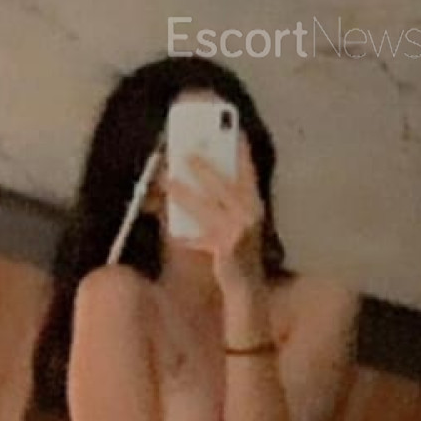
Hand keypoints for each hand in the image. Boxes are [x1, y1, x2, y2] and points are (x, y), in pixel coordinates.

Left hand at [165, 137, 264, 289]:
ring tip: (166, 182)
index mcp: (254, 204)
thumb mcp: (235, 222)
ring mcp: (239, 232)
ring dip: (185, 194)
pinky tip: (173, 231)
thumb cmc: (238, 252)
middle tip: (184, 153)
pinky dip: (186, 235)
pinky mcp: (227, 250)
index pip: (248, 171)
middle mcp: (250, 215)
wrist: (249, 290)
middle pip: (224, 185)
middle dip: (204, 168)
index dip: (240, 150)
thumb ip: (221, 202)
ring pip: (207, 207)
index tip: (231, 130)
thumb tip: (193, 176)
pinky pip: (199, 238)